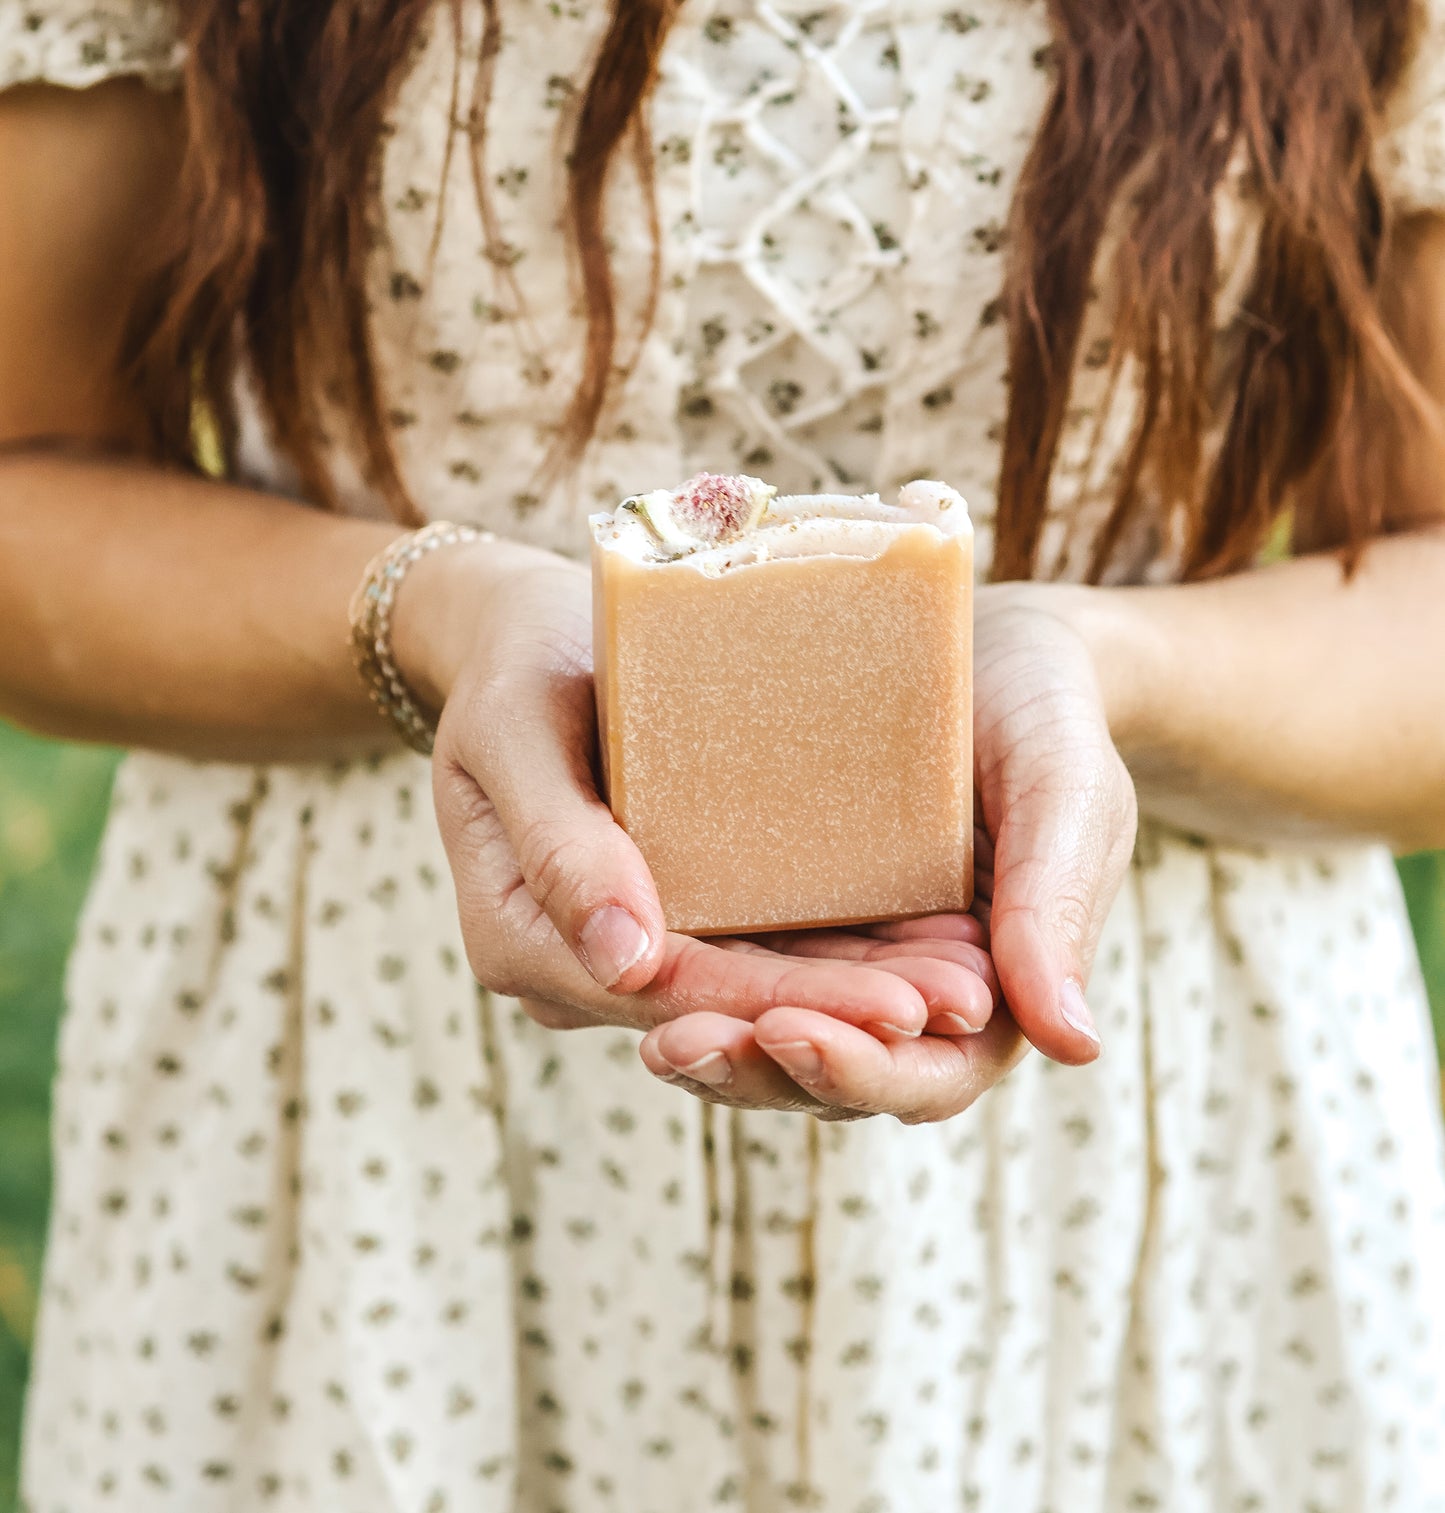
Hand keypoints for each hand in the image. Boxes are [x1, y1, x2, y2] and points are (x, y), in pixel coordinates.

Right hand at [407, 543, 997, 1052]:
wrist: (526, 636)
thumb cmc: (514, 665)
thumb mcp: (514, 730)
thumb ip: (557, 844)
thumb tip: (627, 961)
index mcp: (521, 940)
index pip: (666, 993)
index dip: (778, 1006)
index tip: (892, 1007)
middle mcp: (581, 965)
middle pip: (723, 1007)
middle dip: (847, 1013)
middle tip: (963, 1004)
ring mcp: (634, 944)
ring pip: (753, 988)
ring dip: (859, 996)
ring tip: (969, 988)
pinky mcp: (681, 912)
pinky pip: (762, 944)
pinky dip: (842, 952)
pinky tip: (930, 944)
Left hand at [640, 581, 1137, 1120]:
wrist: (984, 640)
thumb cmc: (1044, 709)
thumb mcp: (1066, 788)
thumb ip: (1060, 901)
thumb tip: (1072, 1047)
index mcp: (988, 987)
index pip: (928, 1070)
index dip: (862, 1069)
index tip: (793, 1033)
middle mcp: (903, 986)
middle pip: (828, 1070)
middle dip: (755, 1069)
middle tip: (677, 1042)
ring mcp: (839, 950)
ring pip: (768, 1030)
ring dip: (709, 1040)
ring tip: (645, 1023)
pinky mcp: (783, 904)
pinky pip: (731, 958)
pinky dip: (685, 972)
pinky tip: (625, 951)